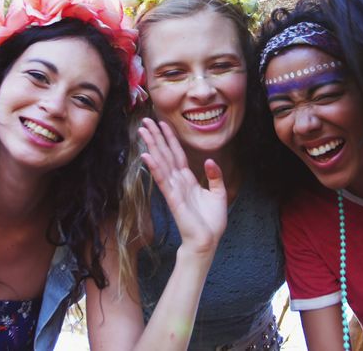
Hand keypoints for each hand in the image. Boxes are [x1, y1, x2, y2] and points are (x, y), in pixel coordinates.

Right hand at [138, 118, 226, 255]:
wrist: (207, 242)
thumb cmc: (211, 222)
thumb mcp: (219, 193)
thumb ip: (215, 176)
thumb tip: (210, 160)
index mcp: (188, 180)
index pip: (177, 154)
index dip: (170, 138)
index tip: (162, 123)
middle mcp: (178, 182)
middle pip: (165, 154)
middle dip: (156, 137)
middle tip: (145, 121)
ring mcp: (174, 189)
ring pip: (162, 162)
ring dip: (152, 146)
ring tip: (143, 131)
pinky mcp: (173, 199)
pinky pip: (163, 180)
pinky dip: (155, 167)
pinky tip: (147, 156)